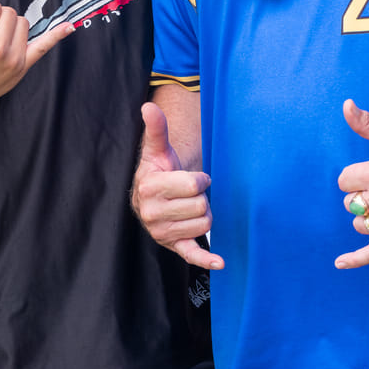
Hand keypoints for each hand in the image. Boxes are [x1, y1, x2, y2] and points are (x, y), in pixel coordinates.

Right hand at [132, 102, 222, 269]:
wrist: (151, 196)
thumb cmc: (159, 171)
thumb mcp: (157, 150)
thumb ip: (156, 129)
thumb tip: (148, 107)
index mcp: (149, 188)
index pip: (193, 185)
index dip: (199, 179)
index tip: (193, 178)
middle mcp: (151, 214)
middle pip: (201, 206)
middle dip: (201, 197)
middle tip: (190, 194)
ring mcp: (162, 233)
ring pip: (204, 224)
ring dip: (204, 214)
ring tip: (190, 208)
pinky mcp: (173, 247)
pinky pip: (191, 256)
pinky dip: (206, 260)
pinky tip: (220, 261)